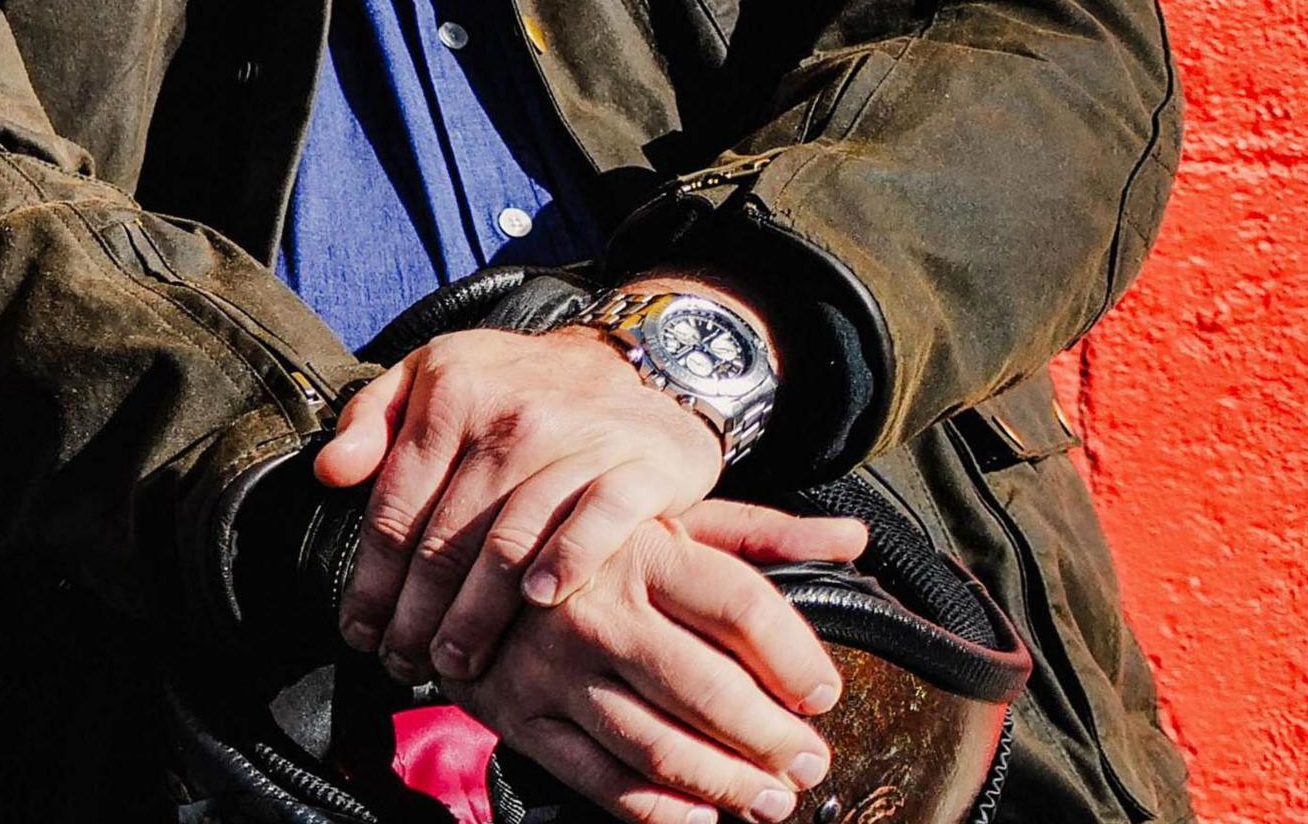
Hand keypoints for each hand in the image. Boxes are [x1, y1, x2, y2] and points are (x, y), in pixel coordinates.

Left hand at [318, 313, 740, 687]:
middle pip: (447, 541)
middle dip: (416, 616)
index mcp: (449, 398)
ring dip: (477, 616)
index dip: (371, 581)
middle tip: (402, 664)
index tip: (358, 629)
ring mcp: (576, 445)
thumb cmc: (519, 381)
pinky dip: (566, 564)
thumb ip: (372, 416)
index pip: (395, 509)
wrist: (638, 361)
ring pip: (509, 546)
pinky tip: (538, 604)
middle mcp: (509, 421)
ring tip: (457, 663)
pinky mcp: (638, 469)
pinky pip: (597, 525)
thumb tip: (328, 473)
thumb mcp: (434, 370)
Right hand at [448, 501, 868, 823]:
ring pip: (658, 746)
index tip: (823, 693)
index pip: (744, 609)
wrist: (455, 556)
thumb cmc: (585, 539)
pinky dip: (659, 810)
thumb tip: (853, 535)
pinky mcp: (515, 715)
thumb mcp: (663, 514)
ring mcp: (550, 667)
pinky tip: (700, 813)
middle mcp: (593, 609)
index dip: (797, 661)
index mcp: (638, 549)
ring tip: (770, 798)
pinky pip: (600, 778)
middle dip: (774, 740)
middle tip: (808, 761)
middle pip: (710, 690)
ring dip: (727, 784)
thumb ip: (758, 533)